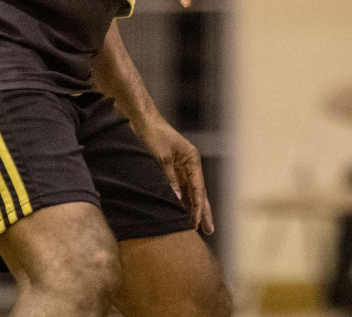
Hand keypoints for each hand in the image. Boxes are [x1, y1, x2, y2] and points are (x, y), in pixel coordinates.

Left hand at [131, 114, 213, 233]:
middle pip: (199, 193)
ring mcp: (181, 167)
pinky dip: (181, 202)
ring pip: (190, 193)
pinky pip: (179, 189)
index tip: (195, 224)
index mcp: (192, 160)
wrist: (142, 120)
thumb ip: (169, 179)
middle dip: (203, 212)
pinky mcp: (171, 169)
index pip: (198, 189)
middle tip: (209, 231)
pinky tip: (182, 214)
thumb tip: (176, 199)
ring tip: (196, 228)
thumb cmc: (153, 135)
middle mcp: (190, 165)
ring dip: (192, 209)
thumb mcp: (161, 158)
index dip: (197, 208)